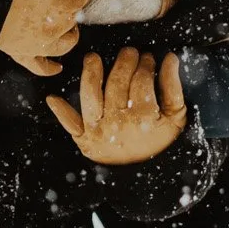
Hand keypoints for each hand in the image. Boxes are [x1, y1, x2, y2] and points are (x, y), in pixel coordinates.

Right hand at [0, 0, 90, 74]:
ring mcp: (40, 44)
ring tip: (66, 23)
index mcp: (63, 2)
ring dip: (69, 33)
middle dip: (72, 3)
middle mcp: (56, 27)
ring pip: (66, 43)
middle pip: (75, 16)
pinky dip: (50, 67)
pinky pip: (40, 66)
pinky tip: (57, 67)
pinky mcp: (22, 53)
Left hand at [46, 48, 187, 164]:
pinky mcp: (85, 140)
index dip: (146, 65)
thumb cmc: (162, 141)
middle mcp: (118, 123)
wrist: (147, 175)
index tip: (149, 57)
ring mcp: (99, 131)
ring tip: (93, 58)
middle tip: (129, 52)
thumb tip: (170, 58)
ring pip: (91, 95)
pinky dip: (61, 112)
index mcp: (143, 117)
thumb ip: (173, 87)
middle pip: (117, 83)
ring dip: (91, 74)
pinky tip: (52, 98)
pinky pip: (70, 124)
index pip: (142, 81)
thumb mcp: (176, 117)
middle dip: (124, 63)